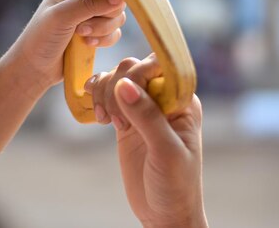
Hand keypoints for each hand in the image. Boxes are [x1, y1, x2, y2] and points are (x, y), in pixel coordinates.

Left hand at [10, 0, 125, 93]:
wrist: (34, 68)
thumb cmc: (40, 37)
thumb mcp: (62, 16)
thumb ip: (90, 4)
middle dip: (106, 11)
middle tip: (85, 22)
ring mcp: (91, 14)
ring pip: (117, 15)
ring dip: (103, 28)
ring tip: (81, 35)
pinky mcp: (96, 32)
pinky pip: (115, 32)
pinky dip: (105, 39)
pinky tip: (87, 44)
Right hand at [85, 54, 207, 227]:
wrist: (164, 214)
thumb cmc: (176, 185)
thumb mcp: (166, 152)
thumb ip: (147, 117)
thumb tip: (125, 85)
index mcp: (182, 101)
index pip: (159, 65)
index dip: (138, 73)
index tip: (126, 95)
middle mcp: (163, 99)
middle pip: (132, 68)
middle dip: (117, 86)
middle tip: (117, 121)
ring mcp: (142, 108)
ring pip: (117, 78)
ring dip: (104, 92)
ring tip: (107, 120)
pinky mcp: (125, 119)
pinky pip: (107, 94)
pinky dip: (96, 96)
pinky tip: (98, 116)